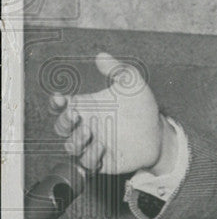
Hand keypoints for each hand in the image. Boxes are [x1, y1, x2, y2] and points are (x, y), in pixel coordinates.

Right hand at [49, 52, 172, 174]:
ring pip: (71, 147)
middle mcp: (84, 126)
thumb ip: (118, 69)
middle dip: (64, 121)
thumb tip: (102, 56)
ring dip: (76, 140)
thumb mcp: (132, 85)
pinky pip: (87, 163)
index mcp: (86, 107)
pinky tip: (102, 146)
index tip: (60, 98)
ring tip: (90, 131)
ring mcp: (91, 145)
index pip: (61, 106)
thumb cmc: (141, 107)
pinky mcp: (101, 161)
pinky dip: (91, 156)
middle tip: (75, 115)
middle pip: (62, 127)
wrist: (158, 133)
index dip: (56, 103)